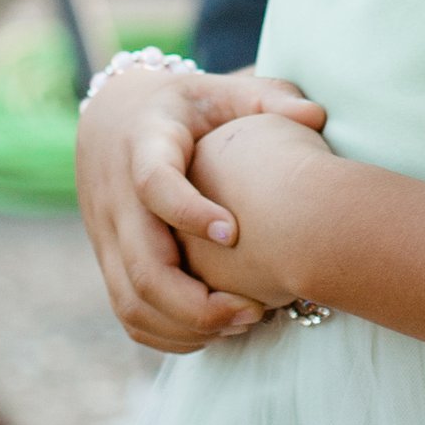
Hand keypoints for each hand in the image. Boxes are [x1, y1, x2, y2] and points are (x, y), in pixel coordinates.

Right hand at [75, 63, 325, 352]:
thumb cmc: (185, 106)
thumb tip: (317, 116)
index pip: (152, 183)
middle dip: (197, 302)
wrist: (112, 116)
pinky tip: (216, 331)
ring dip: (185, 325)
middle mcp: (117, 195)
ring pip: (131, 300)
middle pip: (142, 265)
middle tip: (256, 310)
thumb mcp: (220, 90)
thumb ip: (268, 98)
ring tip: (243, 322)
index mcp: (144, 144)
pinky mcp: (107, 261)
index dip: (188, 212)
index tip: (234, 234)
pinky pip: (128, 313)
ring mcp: (106, 234)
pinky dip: (168, 334)